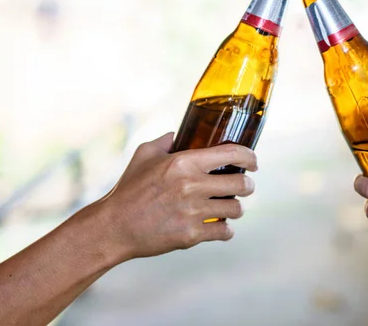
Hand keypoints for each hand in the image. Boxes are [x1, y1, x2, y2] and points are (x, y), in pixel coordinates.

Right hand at [96, 132, 256, 261]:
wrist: (114, 227)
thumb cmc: (128, 189)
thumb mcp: (143, 155)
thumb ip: (164, 141)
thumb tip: (177, 134)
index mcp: (184, 162)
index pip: (231, 153)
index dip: (249, 157)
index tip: (253, 162)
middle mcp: (192, 185)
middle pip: (241, 184)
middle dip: (247, 185)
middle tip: (244, 187)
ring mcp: (193, 211)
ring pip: (236, 209)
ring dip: (235, 208)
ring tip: (229, 207)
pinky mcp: (191, 235)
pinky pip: (223, 232)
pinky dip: (225, 230)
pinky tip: (220, 227)